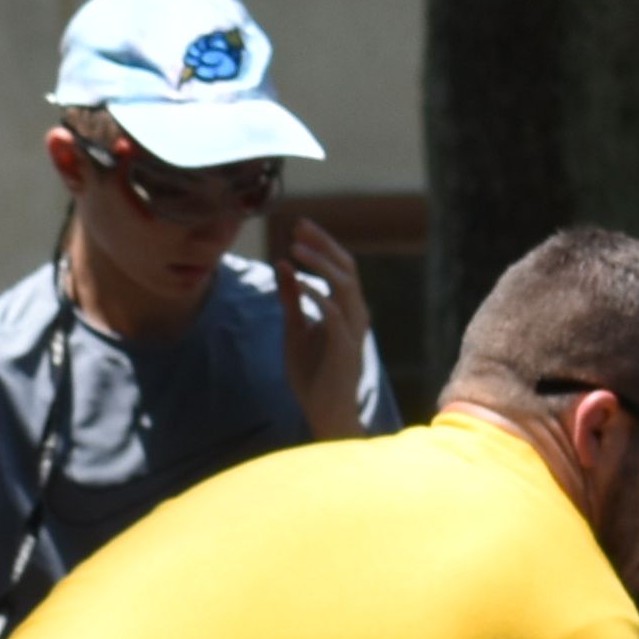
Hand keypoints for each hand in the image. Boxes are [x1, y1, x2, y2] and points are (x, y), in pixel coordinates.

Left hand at [278, 213, 377, 433]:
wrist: (324, 412)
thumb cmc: (312, 373)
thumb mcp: (295, 329)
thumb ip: (291, 298)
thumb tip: (283, 264)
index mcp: (346, 309)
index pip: (341, 266)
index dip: (322, 244)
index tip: (298, 227)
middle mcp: (355, 315)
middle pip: (347, 268)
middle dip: (323, 245)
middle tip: (297, 227)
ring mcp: (352, 331)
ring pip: (345, 286)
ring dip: (320, 264)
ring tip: (295, 249)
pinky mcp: (344, 347)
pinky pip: (334, 314)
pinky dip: (317, 295)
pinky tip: (299, 285)